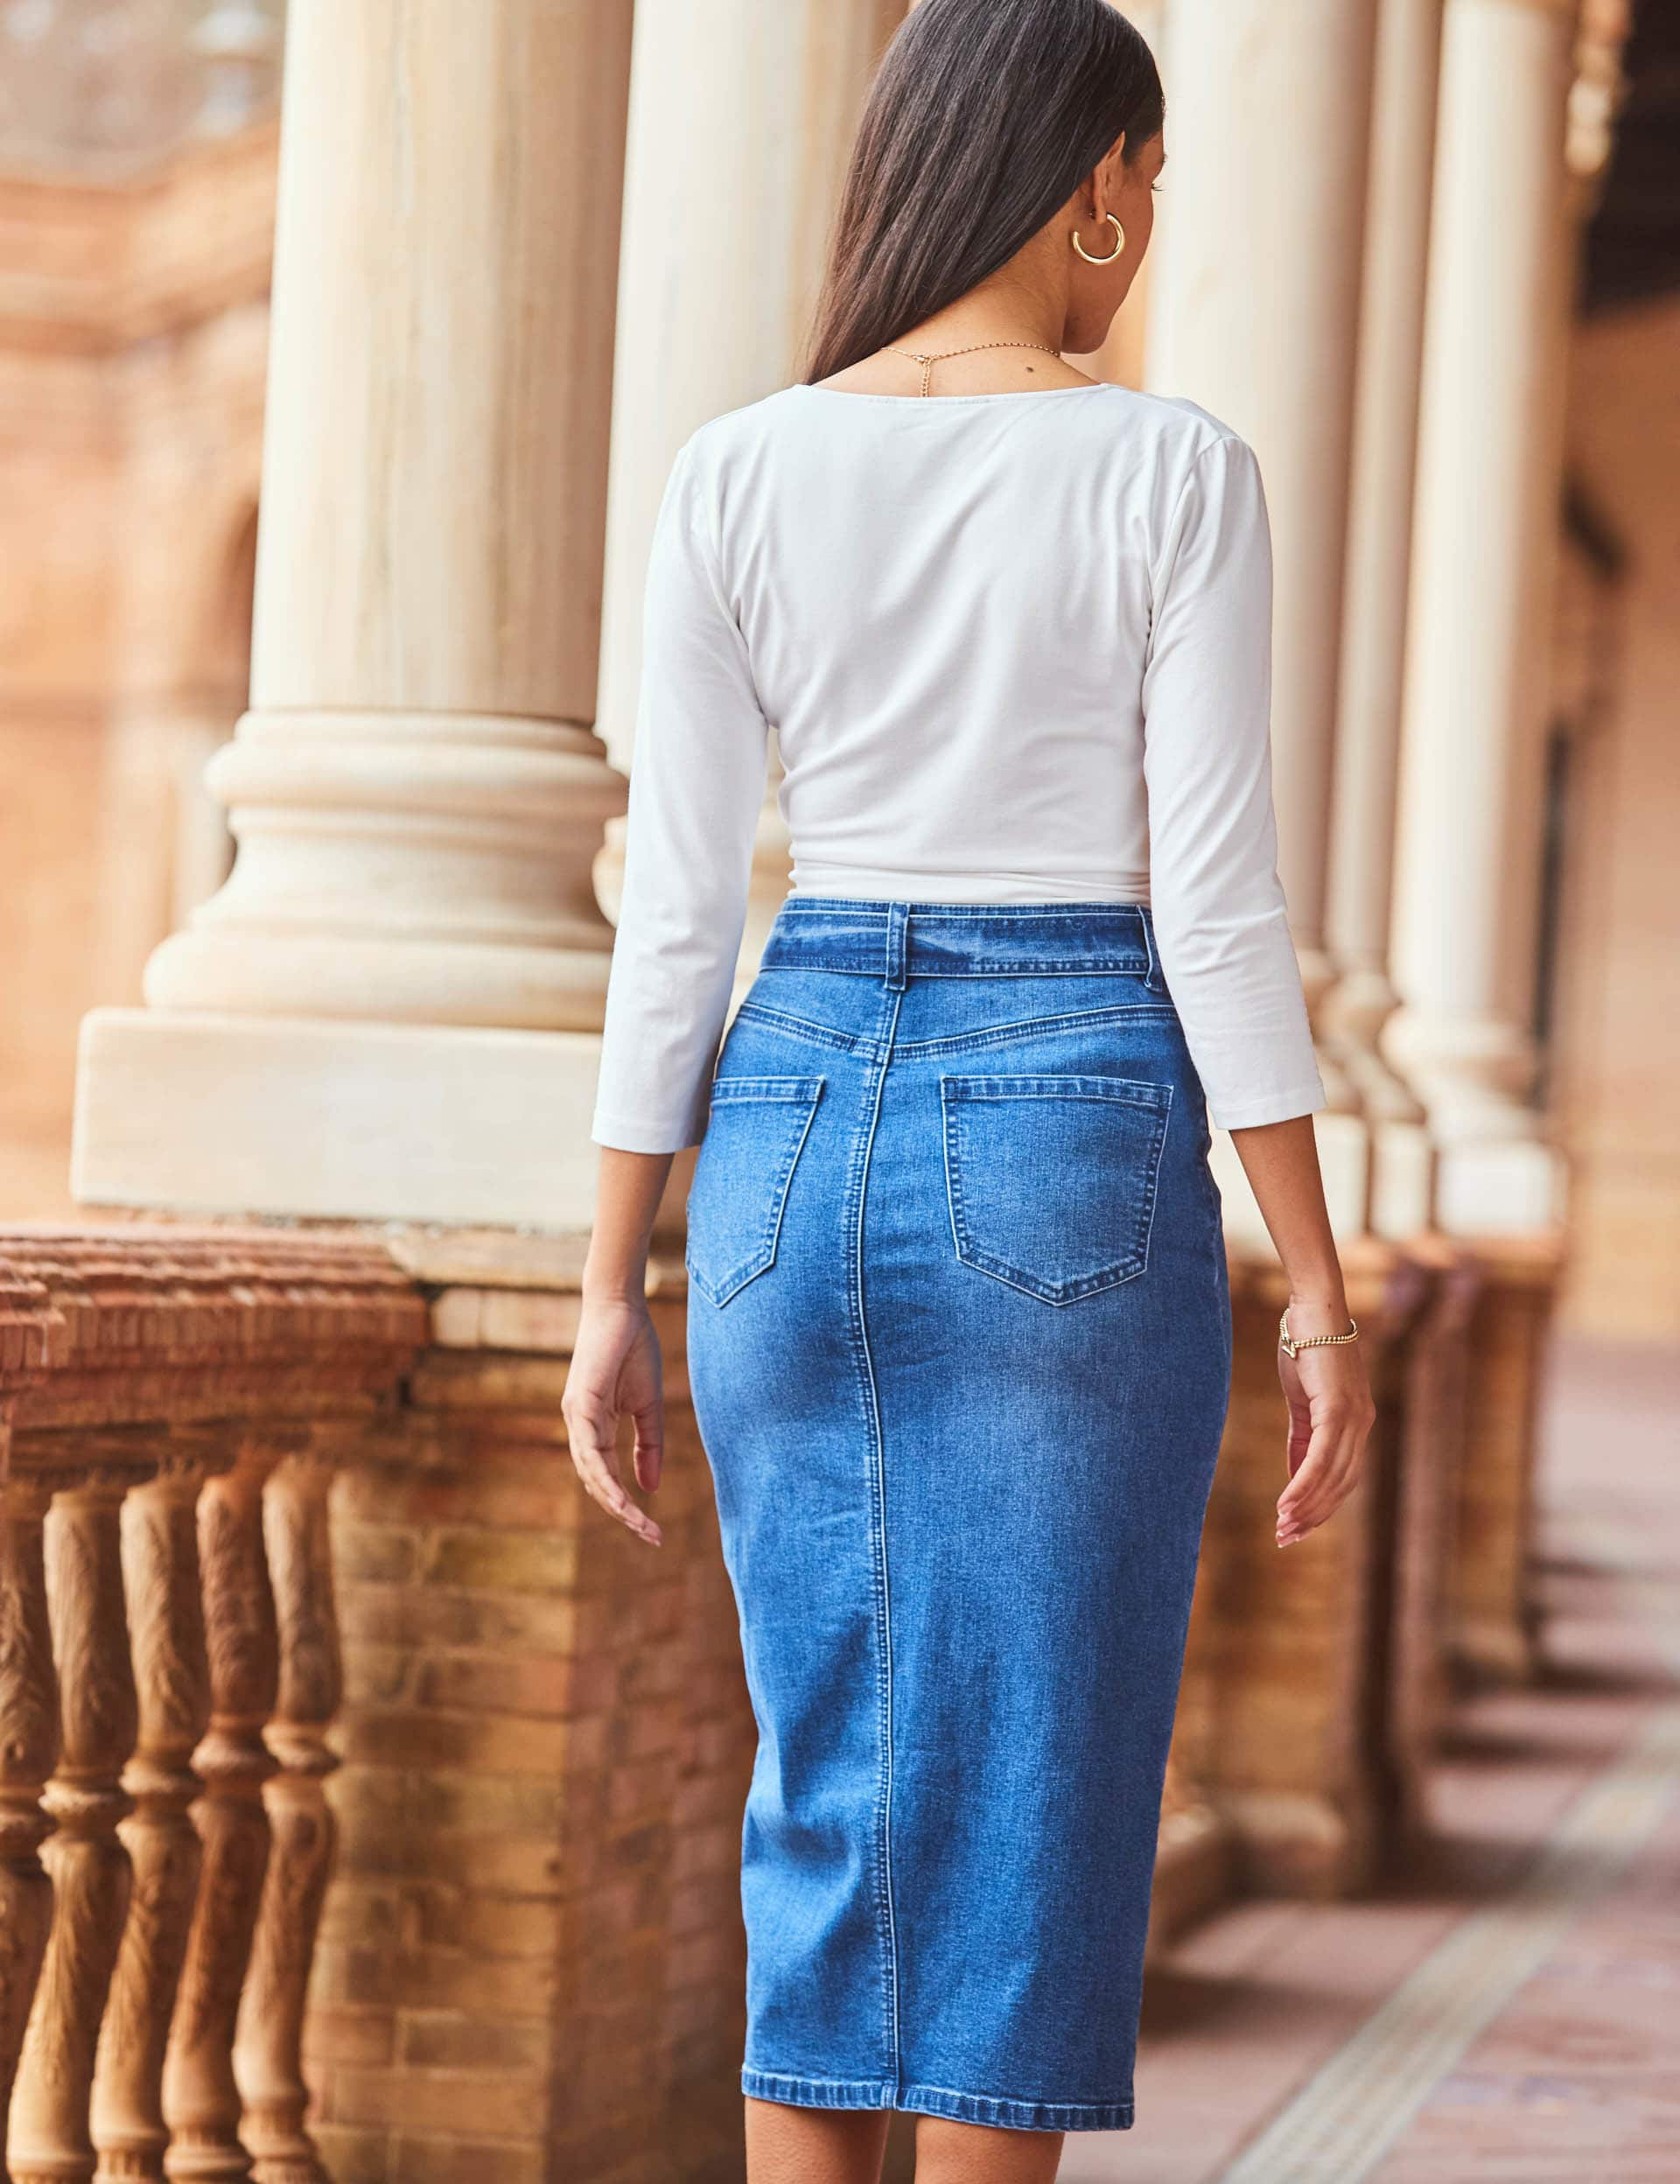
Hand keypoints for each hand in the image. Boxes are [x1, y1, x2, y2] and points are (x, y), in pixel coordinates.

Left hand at [561, 1292, 664, 1546]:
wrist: (622, 1307)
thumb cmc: (634, 1350)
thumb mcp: (648, 1406)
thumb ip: (648, 1446)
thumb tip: (649, 1489)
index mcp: (594, 1428)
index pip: (607, 1477)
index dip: (628, 1506)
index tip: (653, 1530)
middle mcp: (580, 1427)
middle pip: (596, 1484)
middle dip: (623, 1514)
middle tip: (651, 1537)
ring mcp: (577, 1417)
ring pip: (591, 1473)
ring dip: (615, 1503)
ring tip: (640, 1524)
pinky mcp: (581, 1404)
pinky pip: (589, 1450)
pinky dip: (604, 1477)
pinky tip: (621, 1497)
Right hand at [1274, 1314, 1375, 1548]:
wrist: (1312, 1308)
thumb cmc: (1305, 1346)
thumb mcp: (1302, 1398)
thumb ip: (1302, 1435)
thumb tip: (1297, 1473)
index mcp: (1356, 1422)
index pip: (1343, 1478)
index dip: (1321, 1506)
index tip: (1296, 1527)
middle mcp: (1362, 1424)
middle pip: (1341, 1485)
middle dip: (1313, 1515)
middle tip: (1285, 1537)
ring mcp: (1353, 1417)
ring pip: (1332, 1477)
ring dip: (1306, 1506)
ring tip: (1282, 1525)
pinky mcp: (1337, 1408)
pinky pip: (1320, 1458)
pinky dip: (1303, 1484)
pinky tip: (1286, 1502)